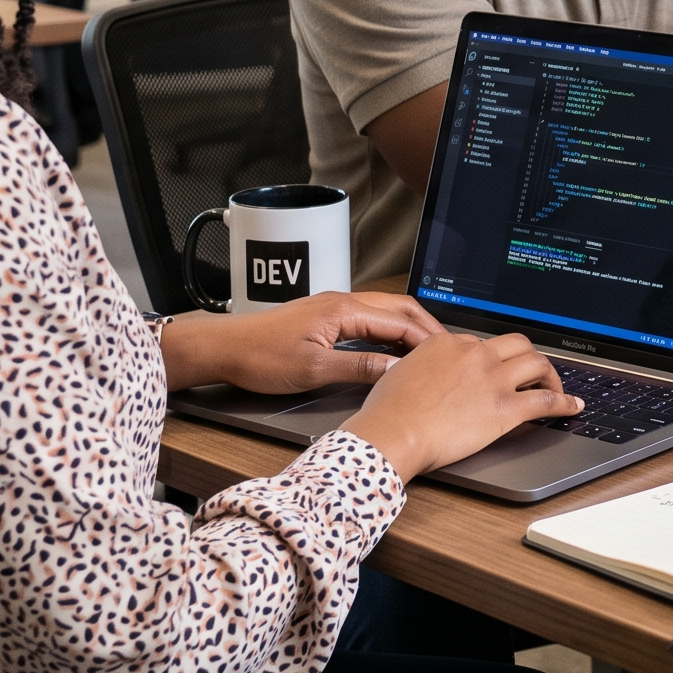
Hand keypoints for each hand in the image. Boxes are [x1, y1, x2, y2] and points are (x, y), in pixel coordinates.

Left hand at [158, 291, 445, 393]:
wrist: (224, 348)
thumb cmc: (260, 357)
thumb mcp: (314, 370)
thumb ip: (359, 368)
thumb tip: (396, 370)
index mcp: (343, 309)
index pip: (400, 320)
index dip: (427, 338)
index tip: (448, 355)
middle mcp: (342, 301)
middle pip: (398, 308)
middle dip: (426, 327)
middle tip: (448, 349)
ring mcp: (333, 307)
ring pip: (384, 312)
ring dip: (408, 327)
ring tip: (427, 350)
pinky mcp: (324, 318)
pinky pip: (368, 319)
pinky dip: (389, 330)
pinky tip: (392, 348)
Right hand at [342, 331, 580, 478]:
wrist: (394, 432)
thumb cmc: (388, 410)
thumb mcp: (400, 371)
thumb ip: (423, 365)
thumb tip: (429, 373)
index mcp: (448, 342)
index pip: (482, 343)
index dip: (491, 358)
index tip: (495, 368)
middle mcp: (476, 354)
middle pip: (516, 344)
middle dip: (528, 356)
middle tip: (532, 371)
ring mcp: (493, 379)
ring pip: (537, 363)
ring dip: (551, 374)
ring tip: (554, 386)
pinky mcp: (506, 408)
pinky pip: (546, 400)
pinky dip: (565, 402)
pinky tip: (573, 406)